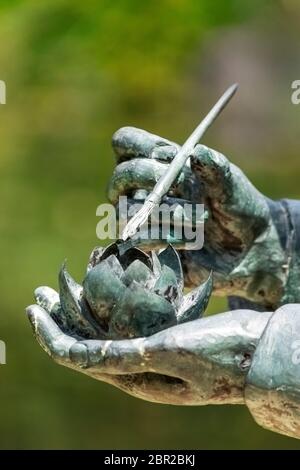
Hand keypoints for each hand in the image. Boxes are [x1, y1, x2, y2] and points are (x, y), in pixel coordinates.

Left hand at [26, 293, 269, 404]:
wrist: (264, 353)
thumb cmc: (225, 354)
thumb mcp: (174, 353)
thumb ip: (125, 357)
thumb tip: (79, 356)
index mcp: (136, 379)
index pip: (78, 358)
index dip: (49, 335)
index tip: (32, 308)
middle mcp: (139, 369)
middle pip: (87, 342)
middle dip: (60, 317)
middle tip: (41, 291)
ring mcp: (152, 354)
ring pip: (106, 331)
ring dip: (82, 309)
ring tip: (67, 284)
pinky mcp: (166, 339)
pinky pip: (127, 324)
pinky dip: (110, 307)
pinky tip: (107, 289)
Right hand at [108, 127, 286, 306]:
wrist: (248, 248)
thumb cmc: (239, 208)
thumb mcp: (232, 186)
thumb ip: (216, 169)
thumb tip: (197, 152)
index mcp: (163, 164)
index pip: (125, 144)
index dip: (130, 146)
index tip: (157, 156)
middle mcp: (147, 189)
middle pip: (120, 176)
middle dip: (145, 177)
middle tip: (178, 186)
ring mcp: (145, 219)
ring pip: (126, 210)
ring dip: (163, 212)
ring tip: (194, 220)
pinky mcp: (149, 247)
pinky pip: (137, 240)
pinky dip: (163, 237)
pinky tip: (188, 240)